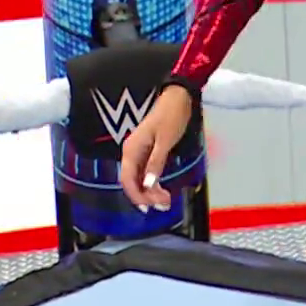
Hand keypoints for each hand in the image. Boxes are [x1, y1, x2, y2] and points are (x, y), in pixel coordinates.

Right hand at [119, 87, 192, 212]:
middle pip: (132, 181)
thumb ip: (156, 163)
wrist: (178, 97)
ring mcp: (138, 152)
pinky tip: (160, 189)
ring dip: (150, 191)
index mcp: (131, 149)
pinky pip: (144, 172)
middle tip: (164, 205)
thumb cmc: (172, 116)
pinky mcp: (147, 151)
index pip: (127, 179)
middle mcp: (131, 152)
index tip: (149, 207)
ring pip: (139, 178)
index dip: (136, 196)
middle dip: (146, 196)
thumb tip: (148, 184)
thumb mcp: (165, 141)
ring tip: (165, 200)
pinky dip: (152, 182)